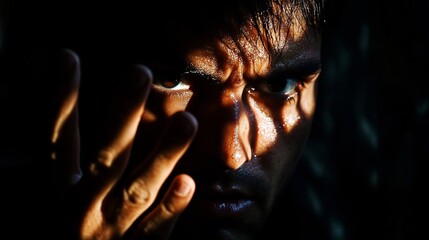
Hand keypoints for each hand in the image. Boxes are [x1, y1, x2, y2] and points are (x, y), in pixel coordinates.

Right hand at [48, 49, 197, 238]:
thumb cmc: (68, 235)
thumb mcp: (55, 203)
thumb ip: (61, 170)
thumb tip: (61, 129)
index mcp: (60, 193)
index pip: (57, 138)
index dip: (61, 98)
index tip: (67, 57)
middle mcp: (85, 207)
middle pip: (106, 155)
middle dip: (122, 113)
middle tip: (138, 72)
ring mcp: (114, 229)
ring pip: (140, 188)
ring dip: (164, 153)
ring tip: (186, 121)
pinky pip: (156, 229)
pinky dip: (171, 208)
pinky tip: (187, 182)